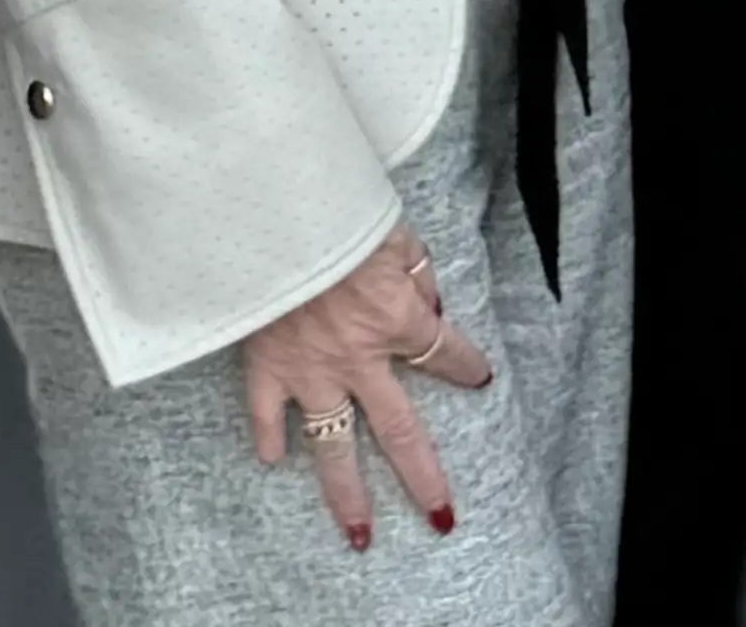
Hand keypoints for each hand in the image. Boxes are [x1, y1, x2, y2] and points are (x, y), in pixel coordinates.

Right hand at [240, 227, 489, 551]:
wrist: (269, 211)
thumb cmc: (337, 210)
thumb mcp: (395, 230)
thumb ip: (416, 272)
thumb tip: (429, 300)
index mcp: (398, 320)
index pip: (445, 355)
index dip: (466, 367)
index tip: (480, 378)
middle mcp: (359, 358)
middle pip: (401, 432)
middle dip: (423, 477)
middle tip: (439, 517)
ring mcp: (310, 369)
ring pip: (334, 445)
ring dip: (346, 493)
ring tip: (359, 534)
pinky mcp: (266, 364)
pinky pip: (267, 412)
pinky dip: (267, 435)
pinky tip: (271, 460)